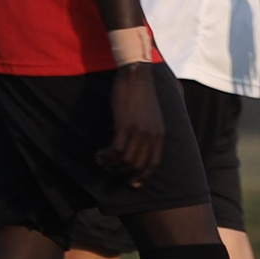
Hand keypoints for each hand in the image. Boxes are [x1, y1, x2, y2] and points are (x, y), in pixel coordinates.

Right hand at [97, 64, 165, 184]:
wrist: (136, 75)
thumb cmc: (141, 92)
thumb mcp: (153, 115)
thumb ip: (151, 130)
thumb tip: (141, 145)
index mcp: (160, 134)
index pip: (153, 163)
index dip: (142, 175)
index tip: (132, 183)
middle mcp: (151, 135)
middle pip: (136, 164)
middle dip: (121, 171)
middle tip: (109, 168)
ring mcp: (138, 131)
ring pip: (125, 160)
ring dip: (111, 164)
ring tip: (101, 160)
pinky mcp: (124, 125)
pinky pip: (115, 149)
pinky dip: (106, 156)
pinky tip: (99, 154)